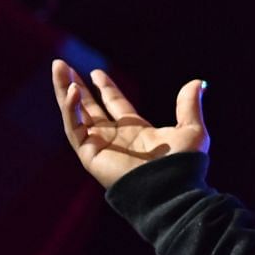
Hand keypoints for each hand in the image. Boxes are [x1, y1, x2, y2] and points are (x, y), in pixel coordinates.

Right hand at [52, 59, 208, 190]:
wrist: (172, 188)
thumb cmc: (183, 164)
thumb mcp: (191, 128)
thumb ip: (188, 105)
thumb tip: (197, 82)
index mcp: (136, 131)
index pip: (115, 105)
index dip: (106, 88)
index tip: (96, 72)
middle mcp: (115, 137)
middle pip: (89, 107)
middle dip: (76, 86)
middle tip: (62, 66)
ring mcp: (100, 145)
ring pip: (75, 114)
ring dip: (64, 91)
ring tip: (57, 67)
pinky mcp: (89, 154)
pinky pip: (75, 128)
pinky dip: (70, 109)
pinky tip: (71, 90)